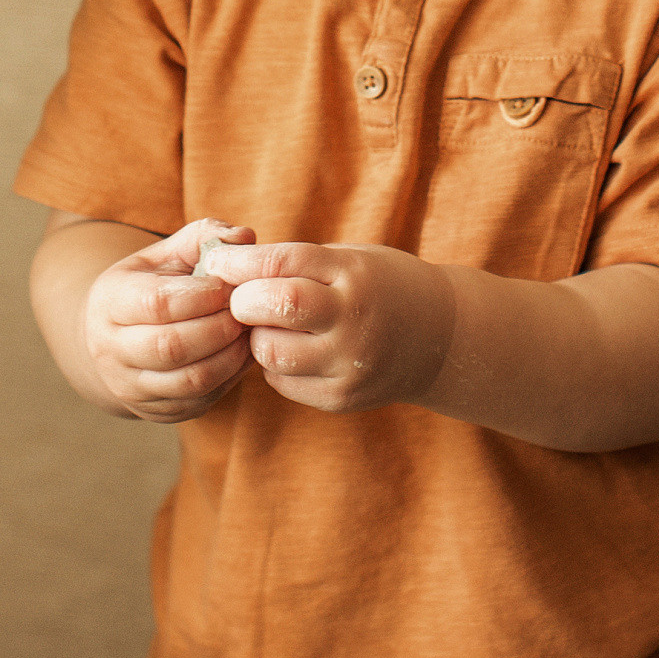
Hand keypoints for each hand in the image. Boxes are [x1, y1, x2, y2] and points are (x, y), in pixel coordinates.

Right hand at [78, 220, 258, 421]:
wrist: (115, 339)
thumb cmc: (150, 286)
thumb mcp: (165, 255)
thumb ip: (203, 238)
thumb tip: (244, 237)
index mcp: (110, 302)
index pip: (157, 303)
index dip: (202, 295)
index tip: (229, 285)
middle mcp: (111, 350)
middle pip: (172, 347)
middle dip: (220, 327)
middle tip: (248, 311)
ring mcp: (132, 387)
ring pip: (190, 381)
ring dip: (231, 356)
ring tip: (248, 332)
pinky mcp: (158, 411)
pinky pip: (201, 400)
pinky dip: (230, 378)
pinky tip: (241, 354)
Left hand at [224, 241, 454, 413]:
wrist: (442, 338)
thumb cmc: (382, 286)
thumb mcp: (350, 259)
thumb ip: (297, 264)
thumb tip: (227, 265)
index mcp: (354, 275)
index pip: (284, 263)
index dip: (241, 261)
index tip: (216, 259)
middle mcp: (354, 320)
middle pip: (276, 306)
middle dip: (243, 299)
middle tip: (241, 297)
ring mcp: (350, 364)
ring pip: (271, 352)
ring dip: (255, 337)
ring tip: (267, 326)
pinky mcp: (343, 398)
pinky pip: (283, 382)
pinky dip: (274, 365)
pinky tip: (290, 349)